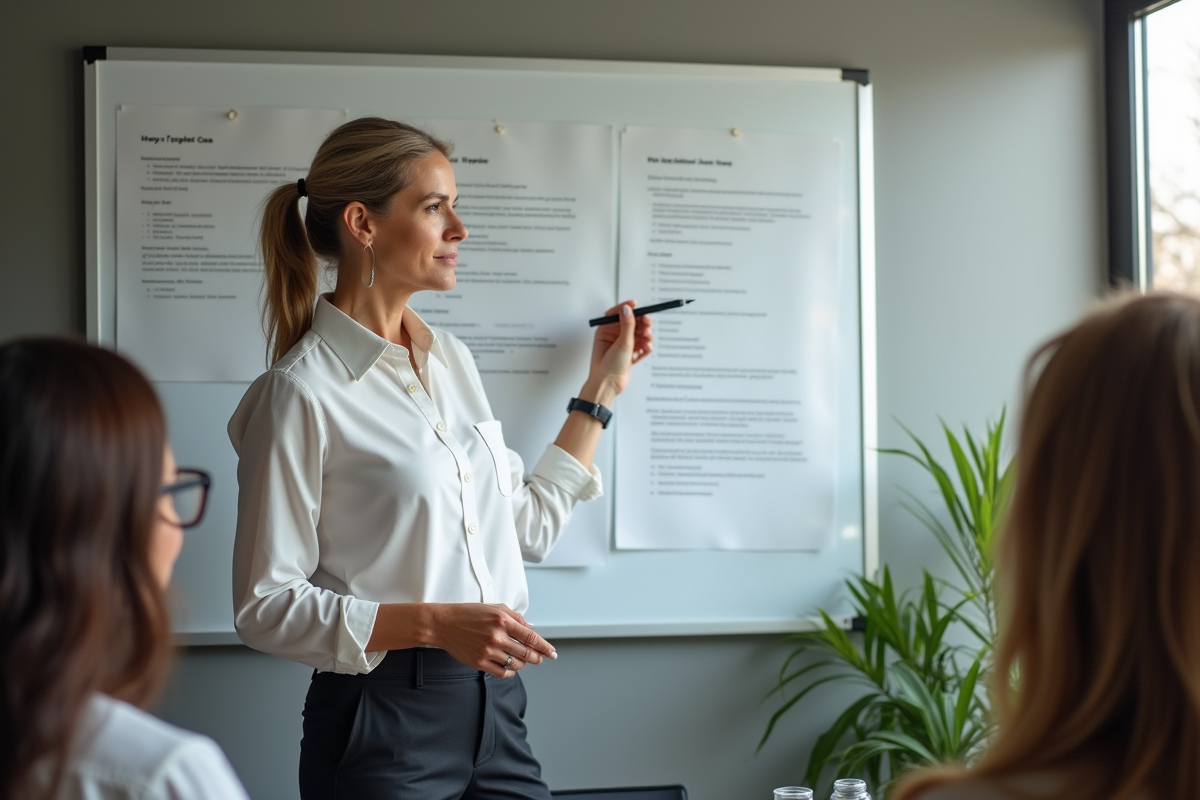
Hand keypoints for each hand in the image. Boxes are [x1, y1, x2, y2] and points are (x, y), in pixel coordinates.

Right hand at [430, 603, 555, 677]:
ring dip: (522, 664)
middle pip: (527, 653)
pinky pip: (502, 672)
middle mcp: (497, 637)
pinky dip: (510, 672)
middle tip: (539, 658)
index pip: (532, 637)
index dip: (545, 647)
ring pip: (516, 664)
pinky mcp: (479, 662)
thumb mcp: (495, 608)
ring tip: (520, 659)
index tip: (553, 653)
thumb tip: (531, 629)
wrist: (444, 624)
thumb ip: (515, 617)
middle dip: (537, 658)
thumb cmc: (469, 614)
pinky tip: (509, 667)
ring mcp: (488, 651)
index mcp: (503, 621)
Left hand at [586, 300, 653, 401]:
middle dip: (641, 324)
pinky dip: (645, 347)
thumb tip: (628, 308)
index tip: (636, 304)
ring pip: (638, 335)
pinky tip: (647, 348)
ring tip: (647, 340)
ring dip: (645, 336)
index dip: (627, 308)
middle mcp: (613, 337)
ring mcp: (622, 347)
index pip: (617, 314)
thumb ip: (627, 325)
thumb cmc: (607, 366)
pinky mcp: (629, 356)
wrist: (608, 386)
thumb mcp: (621, 343)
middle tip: (648, 325)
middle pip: (631, 324)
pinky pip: (641, 347)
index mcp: (606, 331)